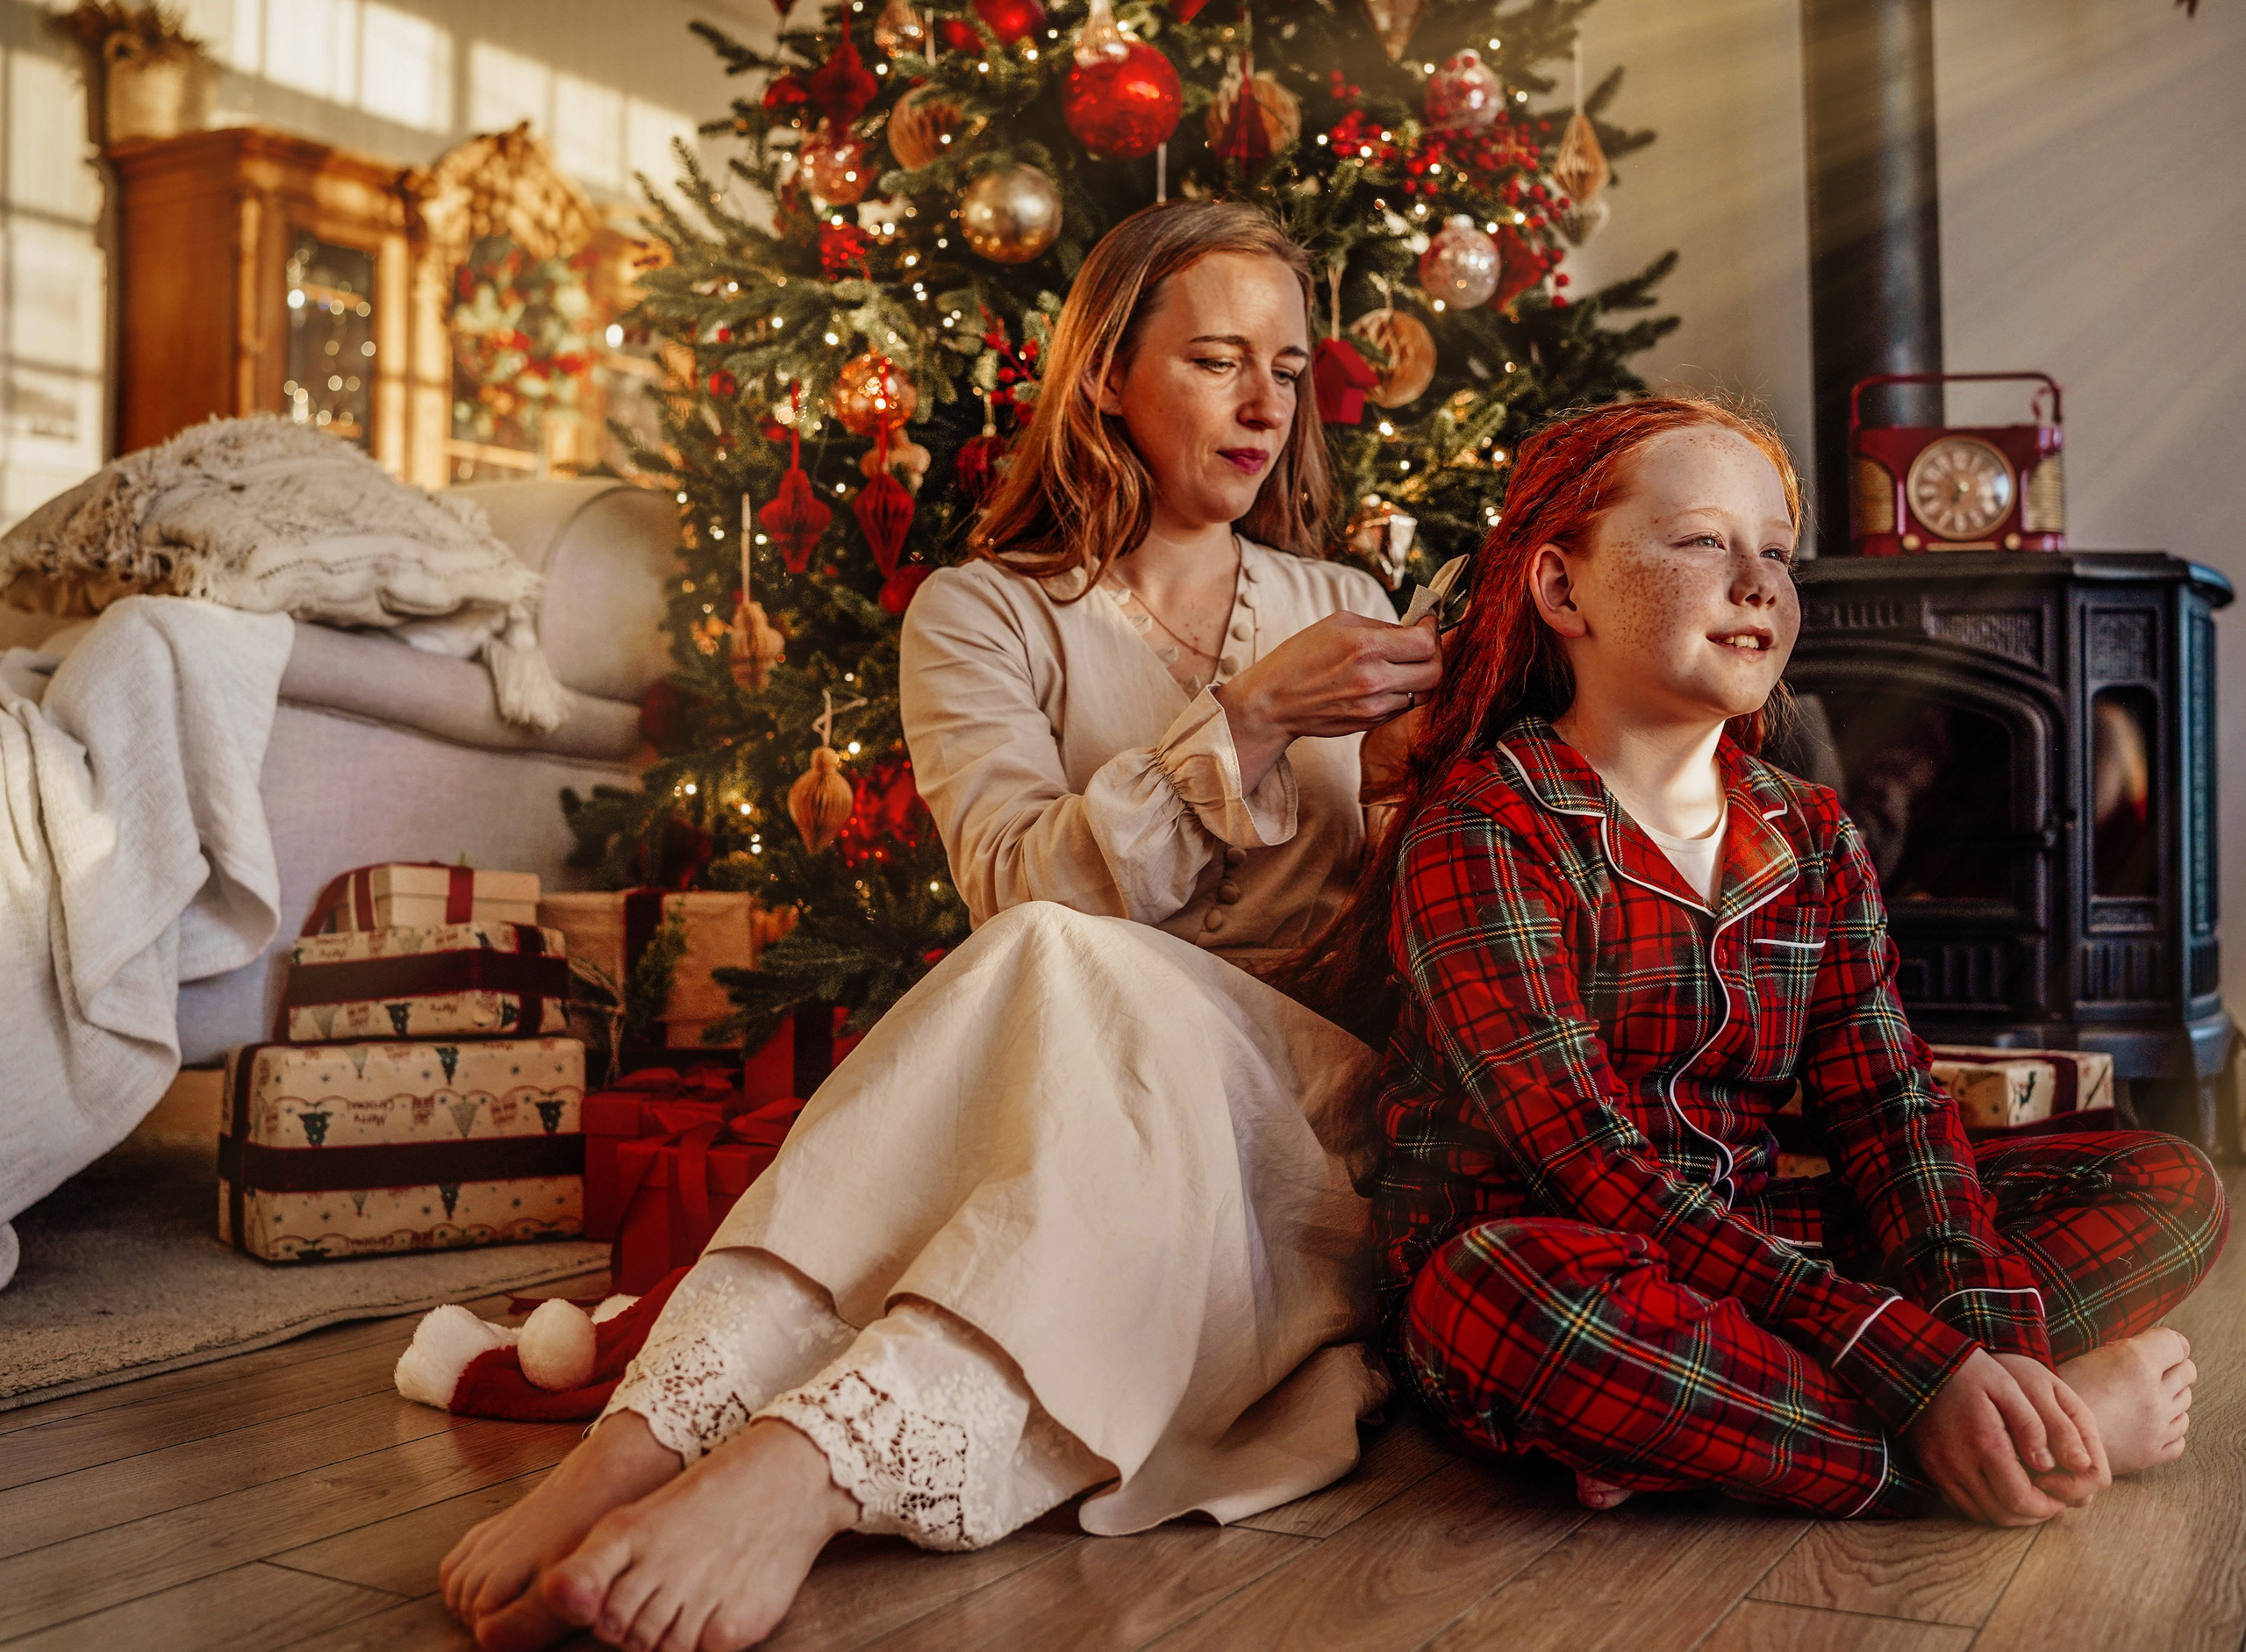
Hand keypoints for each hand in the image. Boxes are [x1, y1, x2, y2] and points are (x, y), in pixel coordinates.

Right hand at [1216, 611, 1441, 792]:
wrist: (1272, 703)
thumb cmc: (1298, 658)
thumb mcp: (1336, 624)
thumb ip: (1379, 625)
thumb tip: (1411, 628)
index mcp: (1365, 647)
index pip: (1425, 642)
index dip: (1431, 630)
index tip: (1425, 623)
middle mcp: (1374, 680)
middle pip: (1434, 671)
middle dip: (1434, 654)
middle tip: (1422, 644)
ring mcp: (1374, 706)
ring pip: (1424, 693)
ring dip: (1421, 676)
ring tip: (1405, 663)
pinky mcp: (1371, 723)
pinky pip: (1404, 707)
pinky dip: (1404, 692)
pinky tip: (1387, 681)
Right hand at [1907, 1349, 2107, 1524]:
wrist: (1919, 1364)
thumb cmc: (1970, 1372)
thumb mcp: (2008, 1387)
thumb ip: (2032, 1426)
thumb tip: (2048, 1465)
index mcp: (1985, 1444)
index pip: (2020, 1498)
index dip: (2045, 1508)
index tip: (2060, 1501)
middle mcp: (1958, 1464)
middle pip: (2002, 1513)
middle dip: (2031, 1515)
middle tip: (2049, 1505)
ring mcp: (1940, 1469)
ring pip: (1980, 1514)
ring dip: (2008, 1515)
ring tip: (2027, 1501)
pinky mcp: (1929, 1467)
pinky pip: (1958, 1504)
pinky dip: (1983, 1508)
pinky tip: (1997, 1494)